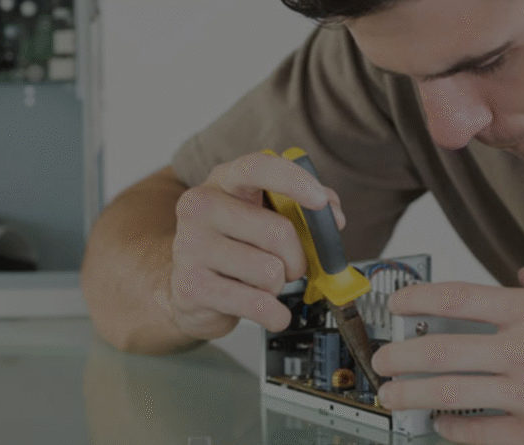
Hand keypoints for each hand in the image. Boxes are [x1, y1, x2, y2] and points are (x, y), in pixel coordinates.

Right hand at [169, 152, 344, 339]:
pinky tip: (266, 309)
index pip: (258, 168)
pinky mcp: (192, 286)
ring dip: (278, 286)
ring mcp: (191, 246)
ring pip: (270, 272)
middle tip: (288, 265)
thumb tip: (333, 217)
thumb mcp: (264, 216)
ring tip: (260, 283)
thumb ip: (302, 208)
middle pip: (279, 232)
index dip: (294, 181)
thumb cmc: (234, 247)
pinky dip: (275, 314)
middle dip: (297, 258)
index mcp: (223, 181)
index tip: (320, 201)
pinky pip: (259, 305)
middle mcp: (201, 207)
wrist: (190, 290)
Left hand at [371, 265, 523, 444]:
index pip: (457, 298)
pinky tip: (440, 425)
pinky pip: (481, 433)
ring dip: (411, 394)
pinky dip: (453, 429)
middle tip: (380, 359)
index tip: (396, 305)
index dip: (415, 299)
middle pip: (440, 349)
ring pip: (450, 393)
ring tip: (391, 394)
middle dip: (399, 355)